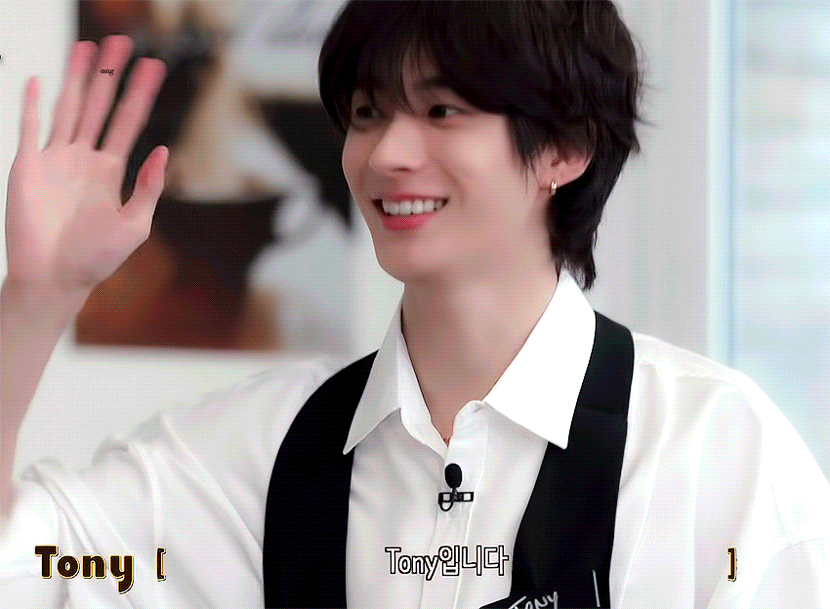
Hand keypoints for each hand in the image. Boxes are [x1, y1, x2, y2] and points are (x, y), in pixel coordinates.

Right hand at [5, 35, 167, 298]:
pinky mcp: (28, 167)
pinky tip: (40, 80)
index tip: (154, 67)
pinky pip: (29, 128)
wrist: (54, 279)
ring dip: (77, 78)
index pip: (129, 123)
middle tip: (122, 41)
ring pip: (67, 107)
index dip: (141, 94)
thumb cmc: (96, 258)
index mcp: (110, 172)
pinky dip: (33, 104)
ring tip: (88, 47)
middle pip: (99, 106)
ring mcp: (55, 160)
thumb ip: (148, 188)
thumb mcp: (134, 225)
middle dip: (110, 74)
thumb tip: (163, 151)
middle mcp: (84, 159)